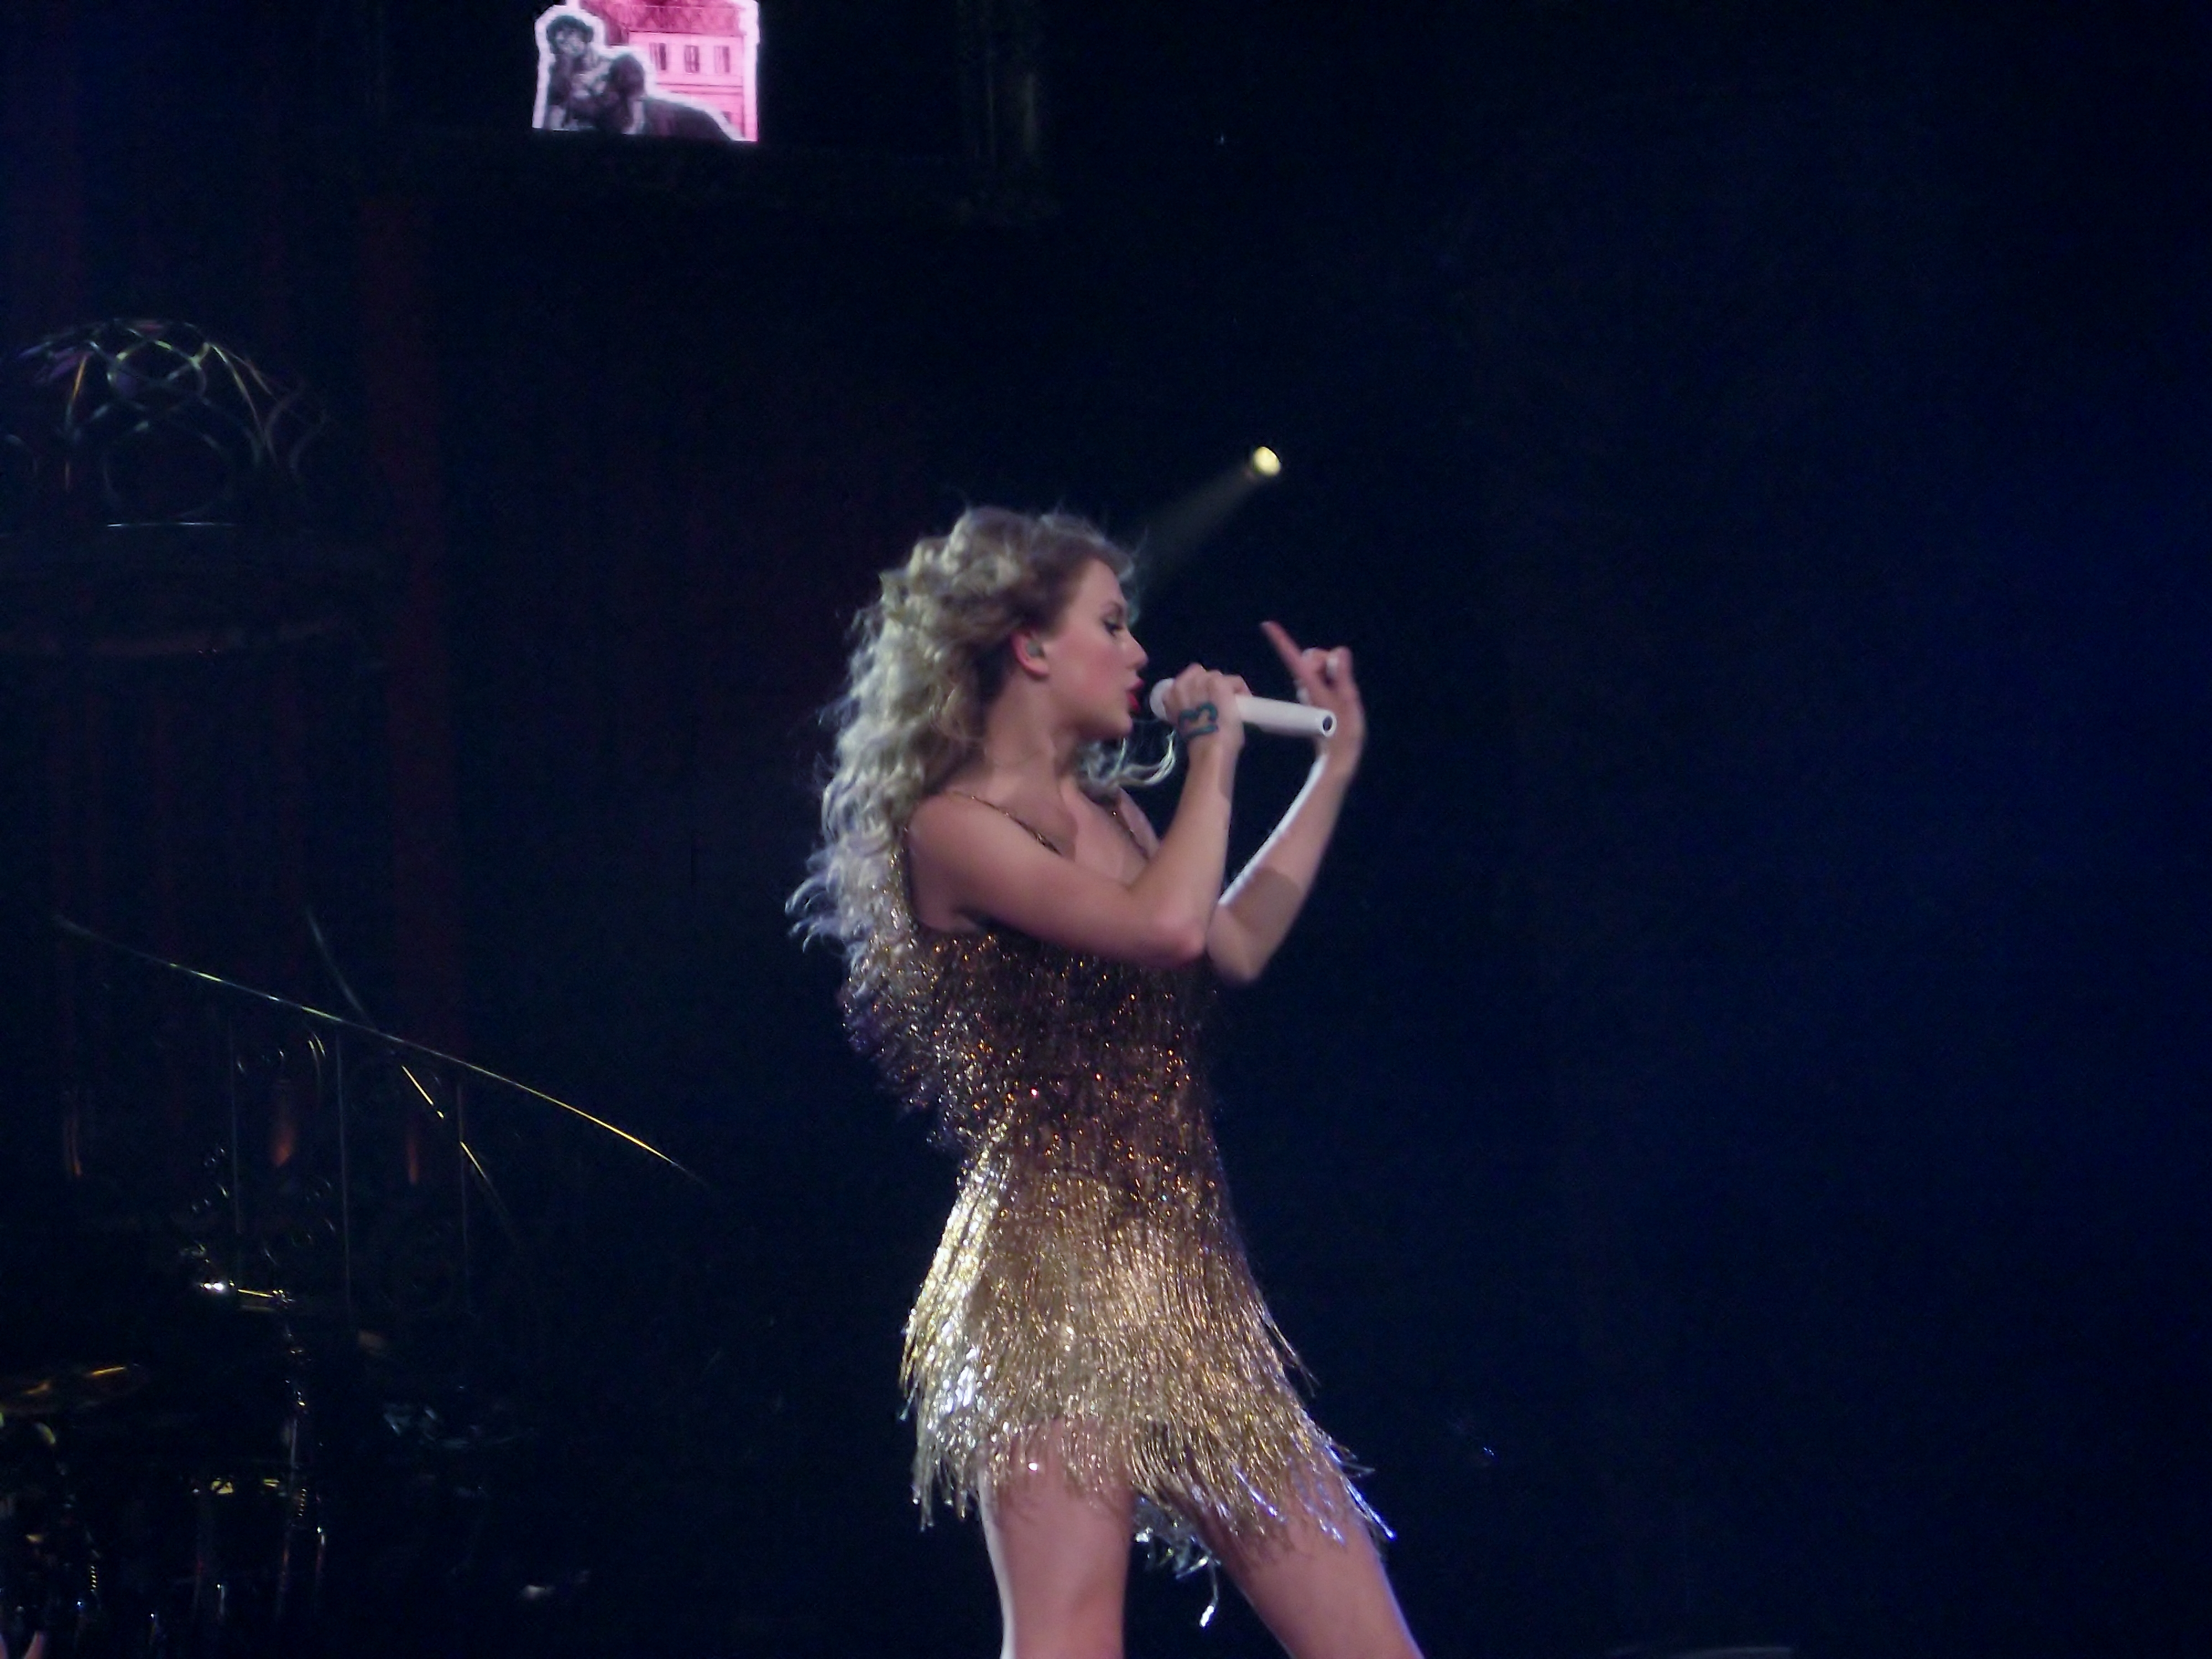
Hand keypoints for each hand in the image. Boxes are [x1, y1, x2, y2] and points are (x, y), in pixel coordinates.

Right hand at [1156, 663, 1247, 757]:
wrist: (1207, 748)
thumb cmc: (1197, 744)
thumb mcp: (1183, 723)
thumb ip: (1187, 710)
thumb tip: (1200, 708)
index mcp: (1170, 695)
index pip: (1185, 682)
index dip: (1198, 691)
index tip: (1205, 704)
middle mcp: (1183, 683)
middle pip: (1202, 675)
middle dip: (1211, 687)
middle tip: (1219, 703)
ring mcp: (1201, 681)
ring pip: (1218, 677)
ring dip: (1226, 688)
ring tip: (1232, 704)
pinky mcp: (1219, 683)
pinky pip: (1235, 681)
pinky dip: (1241, 690)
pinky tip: (1244, 702)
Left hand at [1260, 621, 1364, 775]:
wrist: (1338, 755)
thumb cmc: (1344, 732)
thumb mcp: (1348, 701)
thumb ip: (1342, 675)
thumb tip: (1338, 652)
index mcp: (1310, 685)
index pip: (1294, 658)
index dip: (1281, 640)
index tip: (1267, 625)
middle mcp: (1306, 684)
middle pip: (1310, 656)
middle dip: (1324, 658)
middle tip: (1338, 680)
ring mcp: (1310, 689)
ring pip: (1318, 664)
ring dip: (1331, 669)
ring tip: (1341, 691)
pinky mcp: (1316, 693)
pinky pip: (1323, 674)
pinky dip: (1332, 676)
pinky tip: (1339, 694)